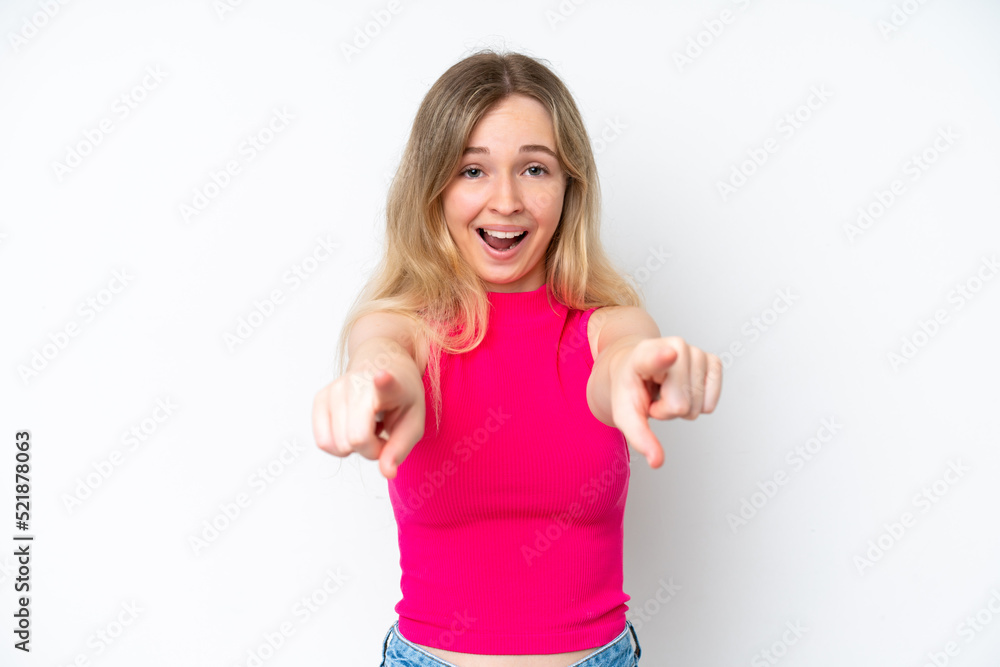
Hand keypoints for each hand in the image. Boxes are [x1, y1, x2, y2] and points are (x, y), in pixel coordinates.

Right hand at [312, 366, 425, 479]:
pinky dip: (339, 445)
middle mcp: (357, 383)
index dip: (383, 383)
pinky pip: (323, 442)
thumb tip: (386, 472)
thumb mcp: (414, 423)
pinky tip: (353, 427)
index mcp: (389, 385)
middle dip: (372, 449)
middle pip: (356, 440)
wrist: (382, 364)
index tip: (381, 375)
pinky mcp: (319, 399)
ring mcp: (334, 390)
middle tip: (382, 432)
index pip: (384, 384)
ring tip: (369, 426)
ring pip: (338, 445)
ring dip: (356, 447)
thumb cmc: (401, 396)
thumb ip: (400, 449)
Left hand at [608, 337, 721, 467]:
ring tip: (666, 391)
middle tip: (655, 397)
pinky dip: (698, 405)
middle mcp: (674, 346)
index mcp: (644, 355)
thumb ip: (639, 436)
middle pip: (680, 405)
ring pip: (697, 406)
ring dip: (681, 407)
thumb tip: (657, 461)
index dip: (663, 357)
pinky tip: (683, 390)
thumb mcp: (625, 413)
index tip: (670, 353)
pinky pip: (711, 404)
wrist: (636, 368)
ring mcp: (696, 352)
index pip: (655, 357)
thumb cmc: (631, 388)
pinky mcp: (714, 361)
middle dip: (667, 410)